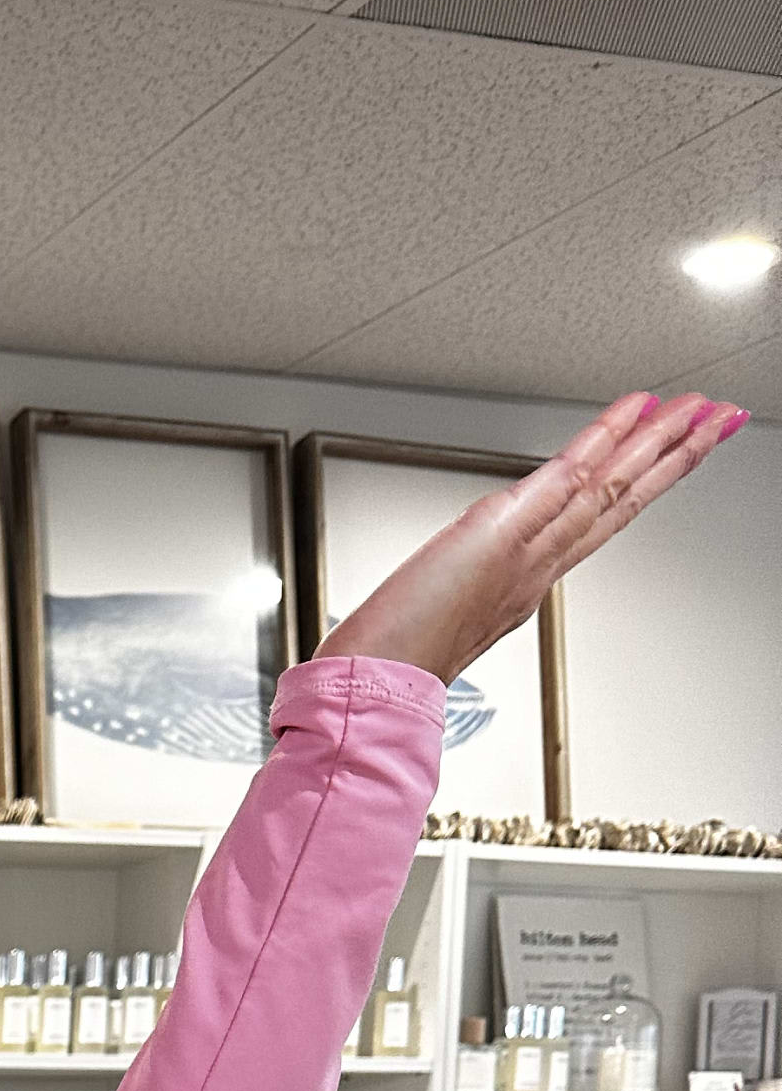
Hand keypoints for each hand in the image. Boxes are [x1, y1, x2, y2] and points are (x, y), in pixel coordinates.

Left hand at [317, 390, 747, 683]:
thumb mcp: (440, 618)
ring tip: (702, 408)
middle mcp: (537, 568)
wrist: (374, 683)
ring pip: (611, 487)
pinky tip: (639, 410)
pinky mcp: (507, 533)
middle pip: (620, 503)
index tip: (667, 458)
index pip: (593, 525)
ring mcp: (529, 551)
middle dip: (673, 461)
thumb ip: (463, 592)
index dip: (637, 490)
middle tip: (717, 421)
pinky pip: (570, 476)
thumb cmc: (391, 659)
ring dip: (661, 443)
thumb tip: (468, 572)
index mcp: (523, 585)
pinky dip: (607, 439)